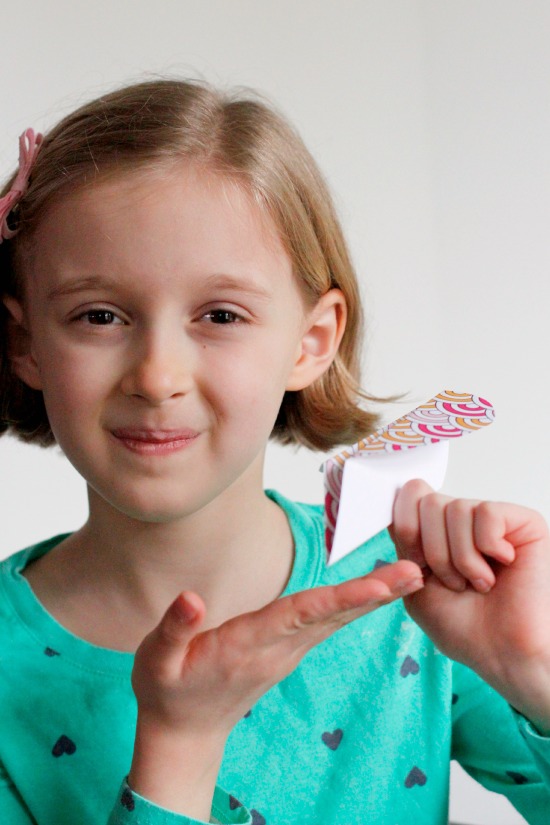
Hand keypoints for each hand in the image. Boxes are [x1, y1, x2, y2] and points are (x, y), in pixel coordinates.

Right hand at [128, 558, 422, 816]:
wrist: (185, 735)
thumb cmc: (168, 692)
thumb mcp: (156, 662)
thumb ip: (173, 629)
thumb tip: (191, 598)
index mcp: (246, 645)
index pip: (299, 615)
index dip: (338, 598)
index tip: (377, 585)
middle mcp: (276, 649)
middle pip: (332, 616)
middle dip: (374, 594)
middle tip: (416, 572)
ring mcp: (286, 653)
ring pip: (335, 620)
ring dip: (373, 598)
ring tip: (410, 576)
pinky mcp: (288, 652)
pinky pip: (327, 624)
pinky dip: (355, 605)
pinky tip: (376, 591)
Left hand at [390, 479, 549, 733]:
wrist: (503, 654)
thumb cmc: (464, 627)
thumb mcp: (415, 586)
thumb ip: (402, 544)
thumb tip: (397, 503)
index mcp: (434, 531)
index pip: (410, 494)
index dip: (407, 528)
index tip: (418, 564)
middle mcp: (461, 520)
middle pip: (428, 502)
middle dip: (434, 552)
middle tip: (455, 582)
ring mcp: (491, 520)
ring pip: (456, 508)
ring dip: (462, 558)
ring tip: (479, 582)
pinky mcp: (522, 522)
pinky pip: (487, 513)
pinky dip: (487, 547)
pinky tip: (502, 565)